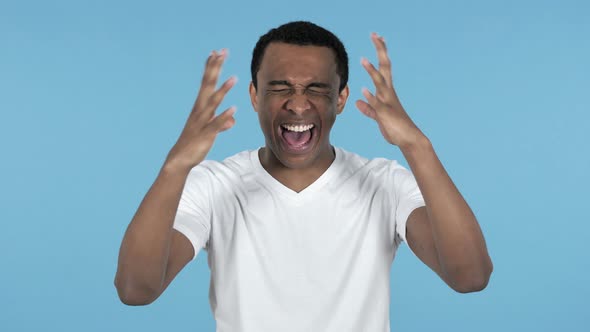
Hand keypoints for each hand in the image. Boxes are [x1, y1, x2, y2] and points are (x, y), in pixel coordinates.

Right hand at [165, 49, 236, 170]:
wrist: (180, 159)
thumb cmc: (195, 143)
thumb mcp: (211, 131)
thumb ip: (222, 122)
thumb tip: (231, 120)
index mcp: (200, 107)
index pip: (207, 82)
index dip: (212, 67)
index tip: (216, 52)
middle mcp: (200, 110)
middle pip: (208, 85)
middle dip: (215, 69)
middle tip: (222, 52)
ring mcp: (202, 121)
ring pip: (213, 103)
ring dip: (223, 91)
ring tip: (234, 78)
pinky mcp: (205, 135)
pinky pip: (216, 124)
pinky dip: (223, 117)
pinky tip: (233, 110)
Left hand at [355, 33, 424, 148]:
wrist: (409, 140)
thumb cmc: (395, 128)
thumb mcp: (378, 117)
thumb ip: (369, 109)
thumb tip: (359, 101)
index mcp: (387, 92)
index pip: (383, 68)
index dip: (380, 52)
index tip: (378, 37)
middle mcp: (388, 94)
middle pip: (385, 67)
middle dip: (380, 51)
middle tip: (375, 35)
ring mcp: (388, 103)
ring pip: (380, 84)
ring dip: (372, 72)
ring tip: (363, 60)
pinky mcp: (386, 115)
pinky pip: (377, 105)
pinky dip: (371, 98)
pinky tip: (364, 91)